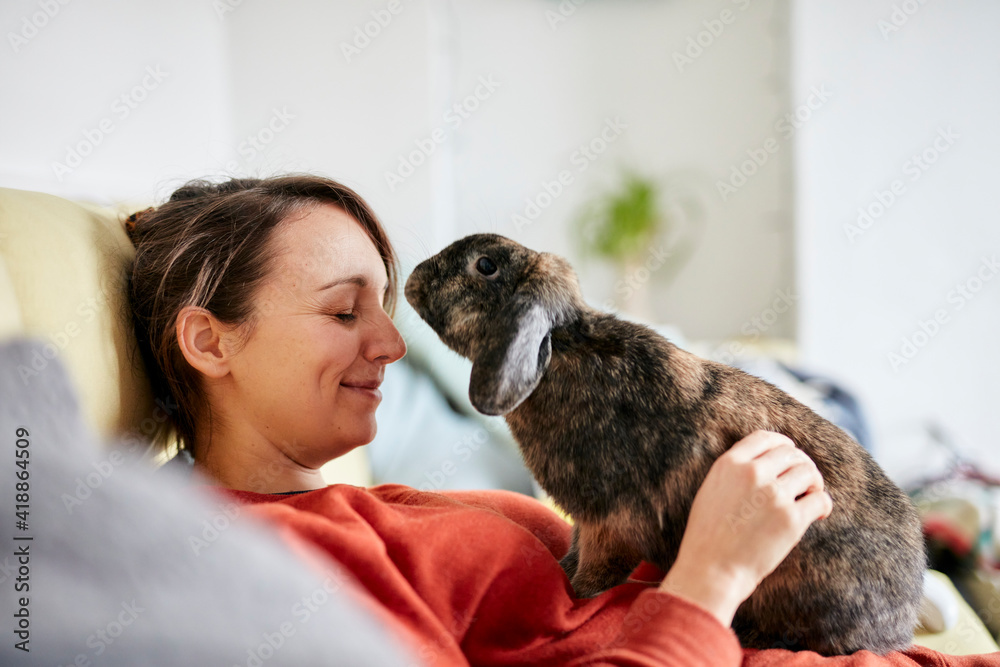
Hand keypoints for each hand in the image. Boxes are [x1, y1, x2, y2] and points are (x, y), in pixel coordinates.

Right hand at [658, 430, 832, 627]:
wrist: (711, 569)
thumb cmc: (708, 536)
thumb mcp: (711, 490)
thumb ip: (734, 472)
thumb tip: (763, 464)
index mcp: (729, 464)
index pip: (765, 438)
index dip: (782, 443)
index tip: (789, 454)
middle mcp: (752, 473)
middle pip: (791, 453)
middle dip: (802, 464)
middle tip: (805, 481)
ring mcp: (773, 495)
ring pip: (809, 472)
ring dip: (814, 483)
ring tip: (811, 496)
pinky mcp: (791, 519)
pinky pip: (820, 500)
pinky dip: (823, 505)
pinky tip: (819, 514)